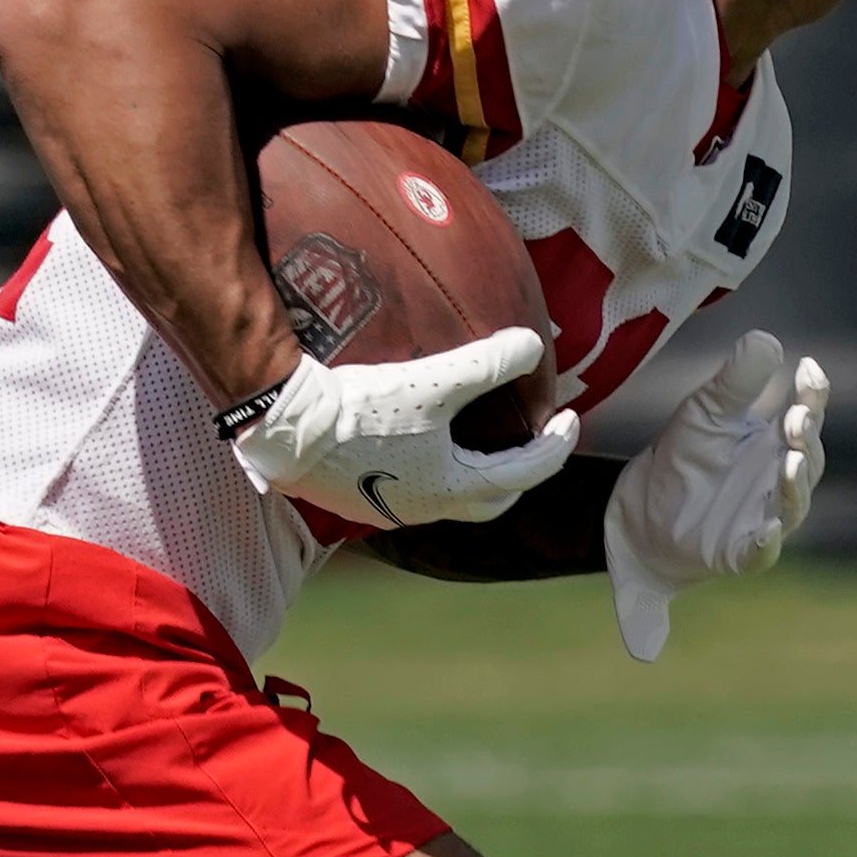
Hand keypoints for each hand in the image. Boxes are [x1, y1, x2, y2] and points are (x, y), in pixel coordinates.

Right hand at [223, 334, 580, 530]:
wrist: (286, 427)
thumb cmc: (362, 408)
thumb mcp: (433, 380)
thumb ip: (487, 363)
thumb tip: (534, 345)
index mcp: (452, 488)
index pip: (525, 472)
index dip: (556, 444)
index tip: (570, 417)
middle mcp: (425, 510)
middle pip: (490, 500)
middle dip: (518, 474)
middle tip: (533, 441)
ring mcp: (389, 511)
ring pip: (448, 499)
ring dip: (472, 475)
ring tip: (478, 442)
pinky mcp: (358, 502)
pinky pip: (411, 491)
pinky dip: (433, 472)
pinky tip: (419, 445)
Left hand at [603, 333, 825, 659]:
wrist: (640, 518)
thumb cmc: (683, 460)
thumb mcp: (703, 412)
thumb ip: (735, 381)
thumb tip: (767, 339)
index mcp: (773, 441)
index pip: (804, 413)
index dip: (812, 393)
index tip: (807, 368)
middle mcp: (778, 481)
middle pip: (807, 458)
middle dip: (804, 438)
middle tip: (796, 418)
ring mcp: (763, 518)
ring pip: (792, 505)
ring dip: (794, 486)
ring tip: (791, 461)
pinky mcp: (738, 553)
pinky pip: (760, 553)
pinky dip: (767, 544)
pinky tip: (767, 531)